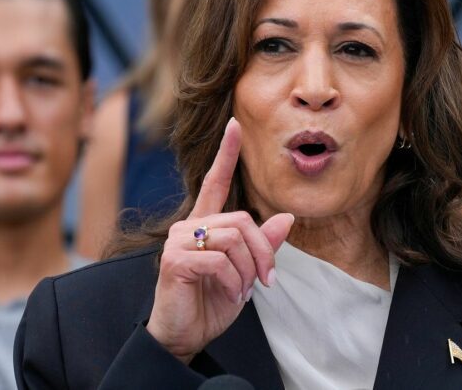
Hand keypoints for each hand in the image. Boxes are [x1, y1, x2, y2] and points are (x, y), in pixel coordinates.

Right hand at [146, 117, 293, 362]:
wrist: (184, 336)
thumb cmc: (211, 303)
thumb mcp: (245, 273)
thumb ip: (263, 245)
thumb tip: (288, 217)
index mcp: (204, 225)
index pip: (215, 182)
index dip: (226, 154)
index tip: (235, 125)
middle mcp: (188, 226)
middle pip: (242, 220)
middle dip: (263, 252)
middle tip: (266, 280)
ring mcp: (178, 241)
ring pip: (234, 238)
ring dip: (248, 270)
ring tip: (243, 291)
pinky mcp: (173, 260)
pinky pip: (219, 260)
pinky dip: (233, 281)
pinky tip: (229, 295)